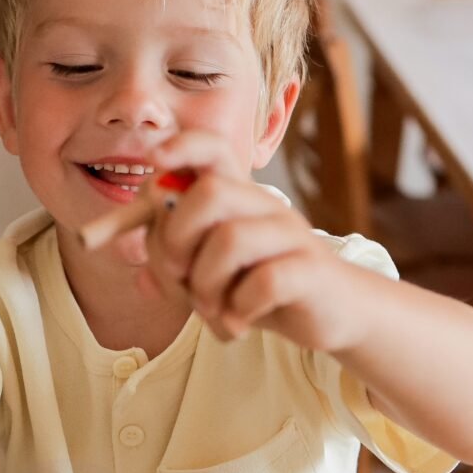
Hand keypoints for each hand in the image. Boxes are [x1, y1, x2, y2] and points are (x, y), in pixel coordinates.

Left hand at [143, 131, 368, 350]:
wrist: (334, 314)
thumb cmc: (265, 288)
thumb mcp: (214, 276)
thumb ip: (176, 269)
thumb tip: (138, 276)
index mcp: (239, 197)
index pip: (212, 148)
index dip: (180, 147)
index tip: (152, 161)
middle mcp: (265, 206)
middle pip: (208, 193)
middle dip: (175, 240)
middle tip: (178, 277)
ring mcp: (291, 235)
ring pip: (230, 239)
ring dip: (205, 286)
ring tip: (211, 311)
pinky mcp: (310, 270)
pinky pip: (264, 282)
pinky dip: (239, 311)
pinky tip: (238, 325)